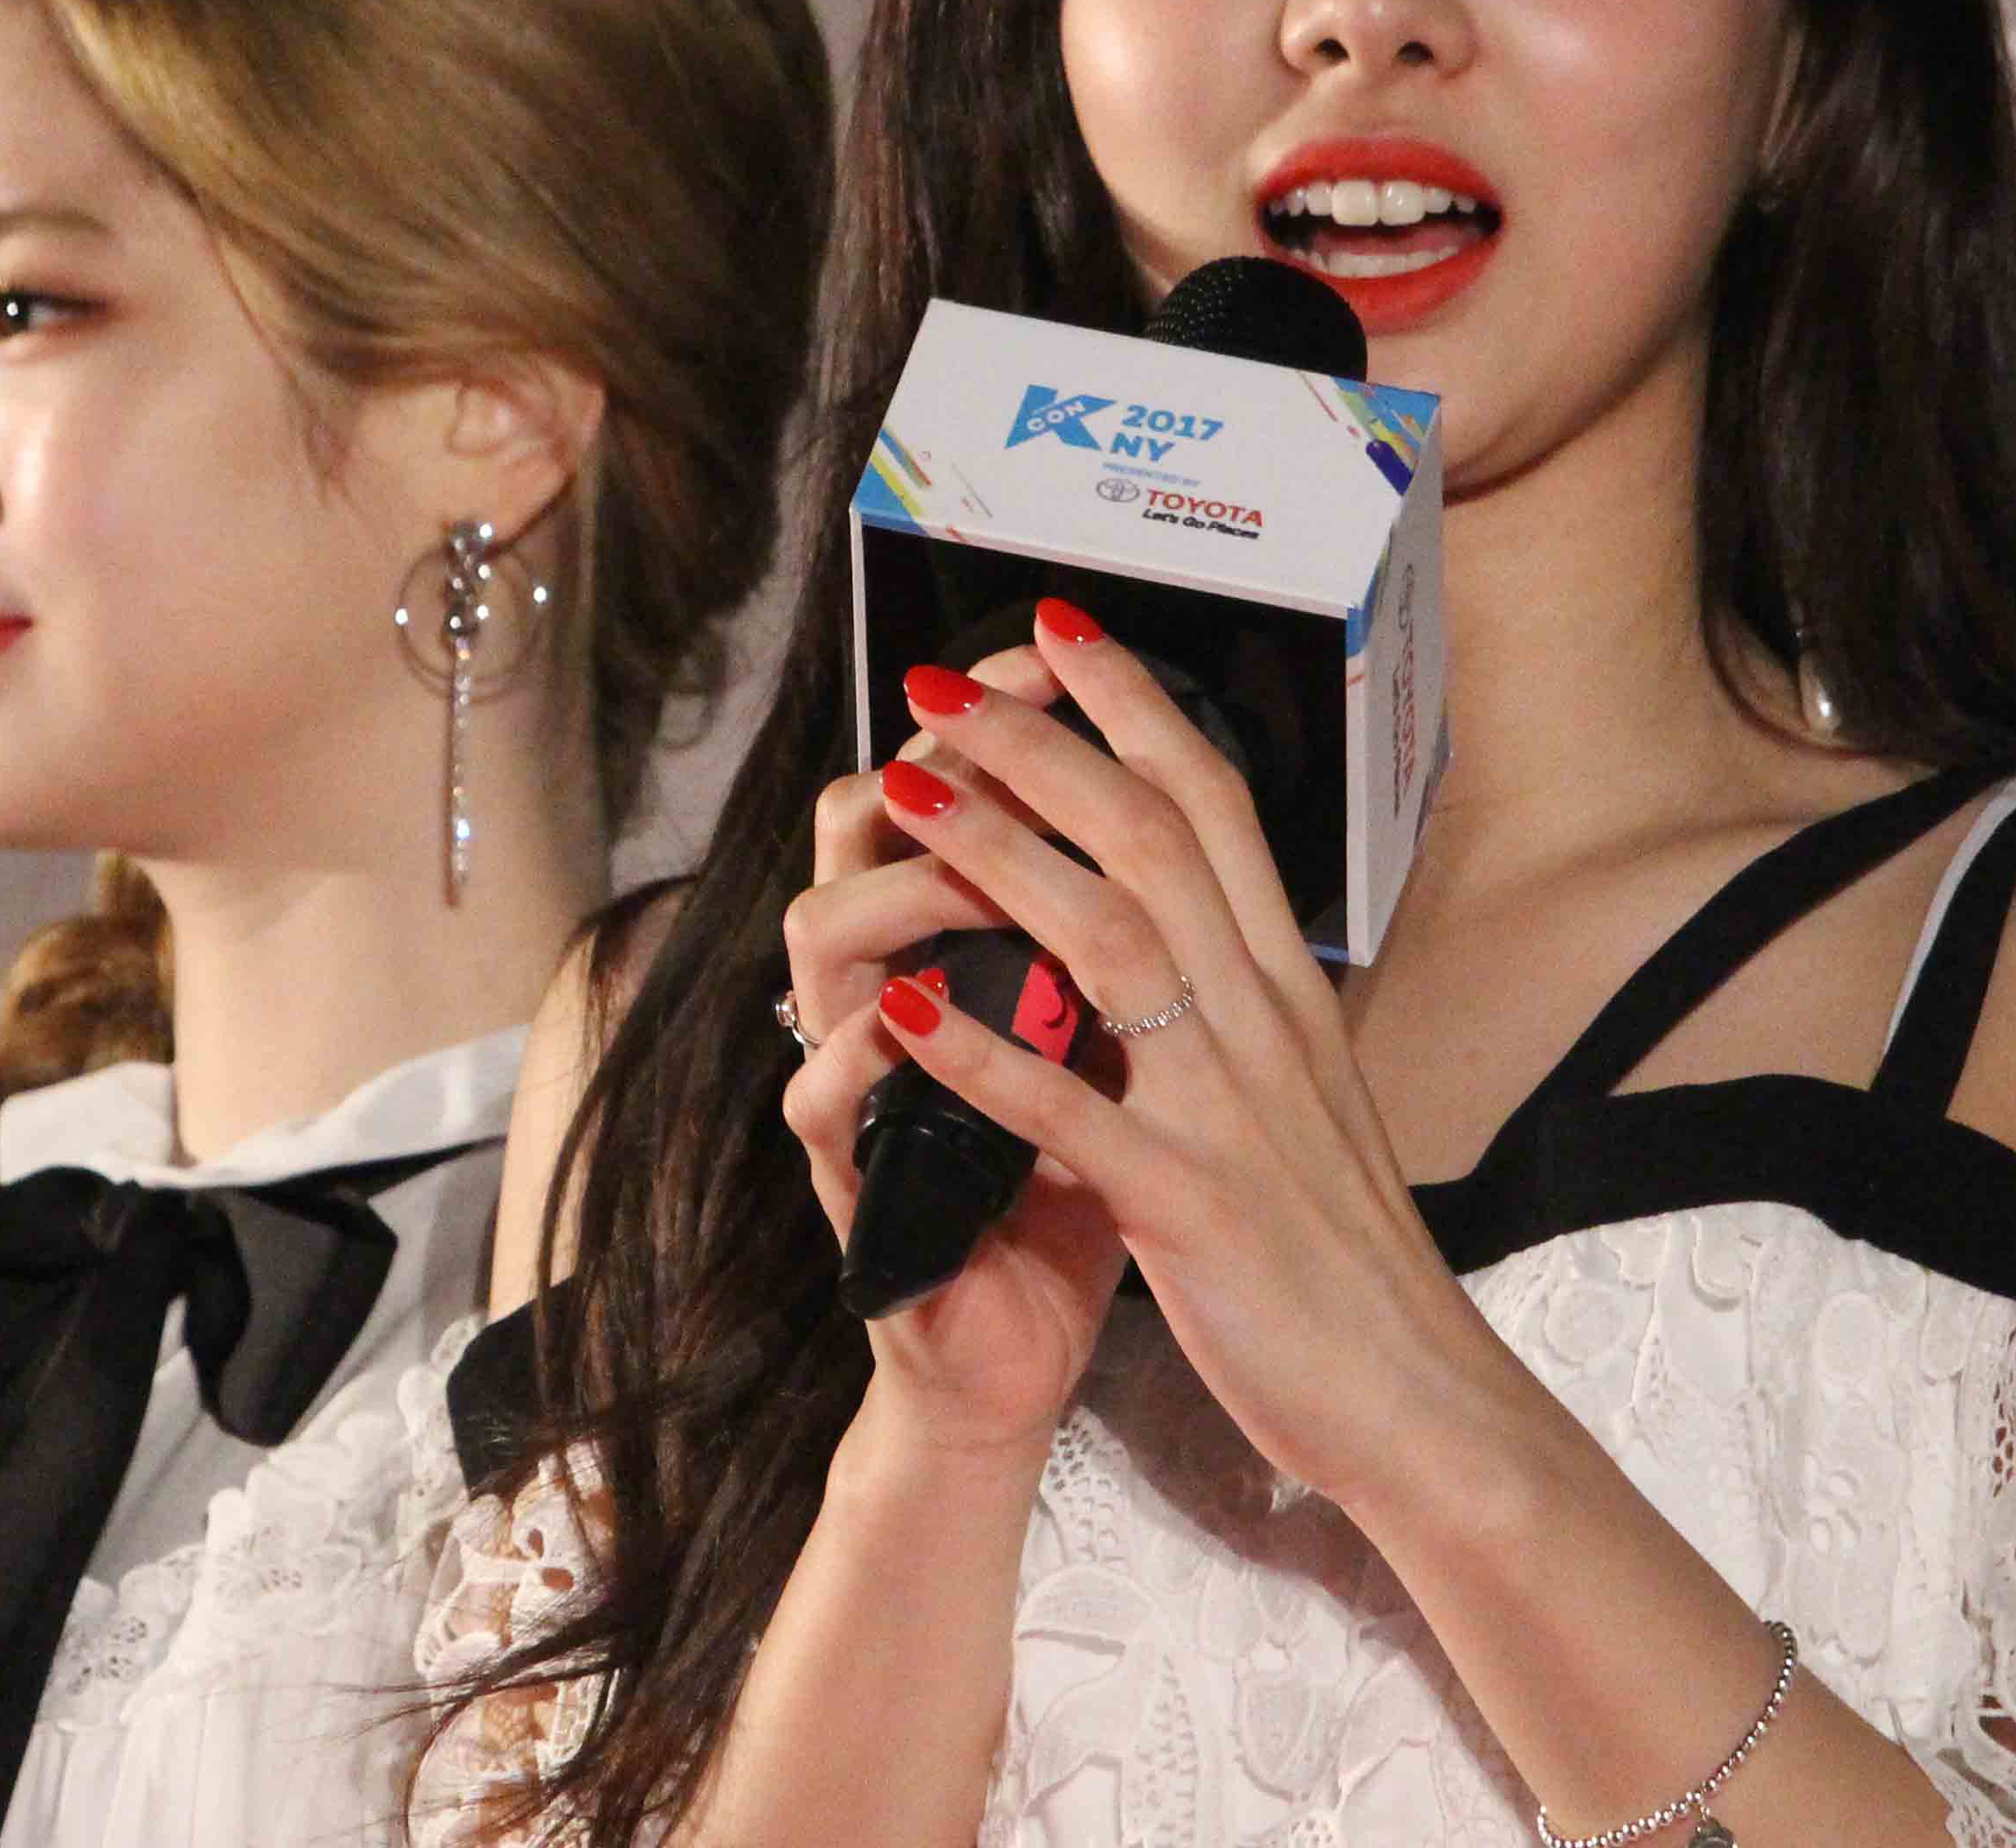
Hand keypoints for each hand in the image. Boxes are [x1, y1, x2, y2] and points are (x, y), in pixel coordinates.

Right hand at [778, 647, 1126, 1462]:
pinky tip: (906, 1018)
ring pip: (824, 939)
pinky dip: (869, 1051)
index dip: (1000, 721)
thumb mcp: (1120, 1058)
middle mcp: (891, 993)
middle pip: (861, 830)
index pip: (953, 794)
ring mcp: (856, 1079)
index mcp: (963, 955)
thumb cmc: (1070, 1201)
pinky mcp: (849, 1179)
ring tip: (965, 853)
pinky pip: (827, 1092)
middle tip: (990, 718)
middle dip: (937, 768)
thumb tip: (1191, 831)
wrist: (1017, 1360)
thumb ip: (1127, 951)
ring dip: (904, 889)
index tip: (1057, 655)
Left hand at [854, 604, 1502, 1515]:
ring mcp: (1230, 1111)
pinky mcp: (1191, 1210)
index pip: (1215, 806)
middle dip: (1037, 745)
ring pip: (1111, 938)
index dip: (1137, 706)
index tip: (1061, 629)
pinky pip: (1075, 1114)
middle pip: (1149, 838)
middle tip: (936, 683)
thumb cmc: (1344, 1254)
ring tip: (901, 793)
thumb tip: (1182, 921)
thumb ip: (1237, 1006)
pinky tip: (902, 1013)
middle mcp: (1264, 1023)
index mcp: (1286, 991)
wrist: (1424, 1403)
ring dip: (998, 853)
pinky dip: (984, 1055)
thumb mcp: (1301, 1097)